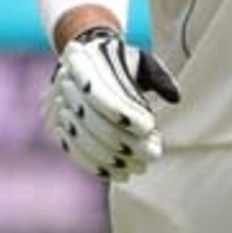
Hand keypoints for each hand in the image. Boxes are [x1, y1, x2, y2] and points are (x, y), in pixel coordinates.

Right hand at [42, 26, 180, 181]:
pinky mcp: (57, 127)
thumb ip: (158, 76)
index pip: (97, 92)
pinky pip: (74, 151)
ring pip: (82, 139)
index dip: (122, 111)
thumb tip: (175, 96)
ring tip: (140, 166)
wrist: (89, 61)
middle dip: (123, 140)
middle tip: (153, 154)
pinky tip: (121, 174)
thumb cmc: (122, 62)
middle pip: (90, 119)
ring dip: (112, 158)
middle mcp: (62, 82)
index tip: (150, 126)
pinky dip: (97, 166)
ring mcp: (56, 107)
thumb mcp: (140, 61)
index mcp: (79, 58)